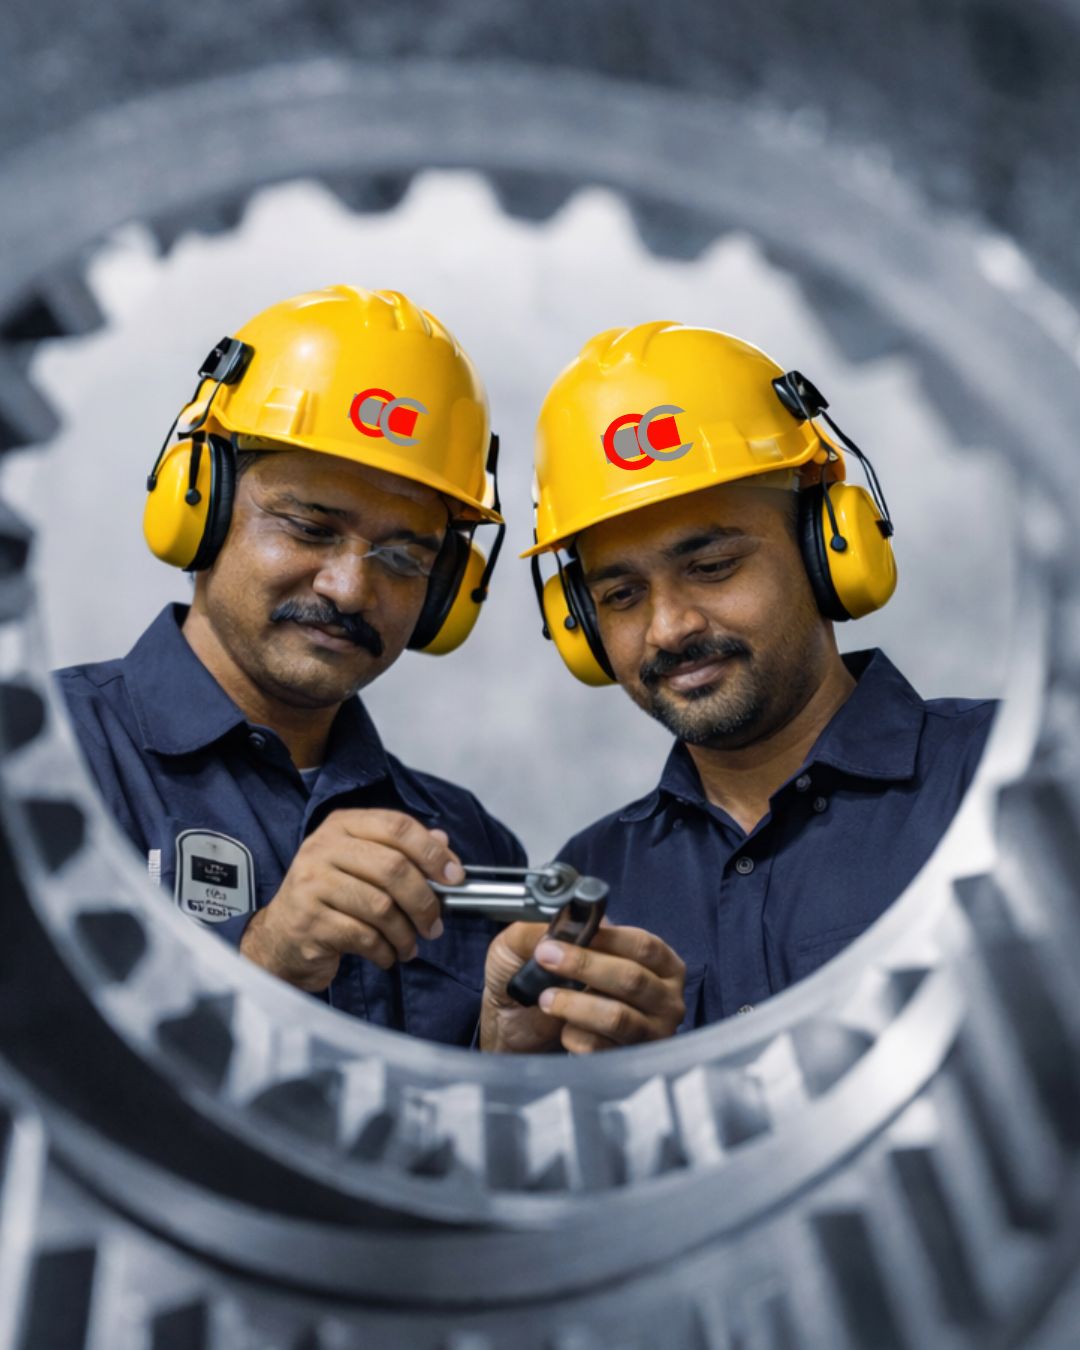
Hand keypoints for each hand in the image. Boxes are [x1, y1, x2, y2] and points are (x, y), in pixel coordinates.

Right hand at [239, 809, 462, 991]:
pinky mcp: (309, 920)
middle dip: (424, 901)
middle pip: (393, 867)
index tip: (454, 876)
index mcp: (342, 825)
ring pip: (381, 906)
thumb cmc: (329, 899)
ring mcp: (312, 883)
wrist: (281, 938)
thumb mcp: (362, 864)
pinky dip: (385, 951)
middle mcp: (322, 848)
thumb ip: (401, 849)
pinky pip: (364, 936)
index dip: (432, 851)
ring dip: (406, 933)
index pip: (396, 826)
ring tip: (409, 945)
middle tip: (435, 923)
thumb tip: (443, 840)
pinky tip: (387, 955)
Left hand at [480, 922, 685, 1053]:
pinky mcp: (626, 1060)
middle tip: (546, 958)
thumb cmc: (534, 979)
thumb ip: (542, 926)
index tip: (568, 937)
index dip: (607, 939)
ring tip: (546, 999)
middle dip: (585, 967)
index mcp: (655, 961)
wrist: (515, 1029)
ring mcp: (649, 1032)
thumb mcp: (529, 943)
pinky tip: (563, 1030)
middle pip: (632, 979)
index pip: (643, 946)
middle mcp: (660, 996)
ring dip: (576, 1005)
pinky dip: (577, 1037)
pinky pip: (603, 1049)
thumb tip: (557, 924)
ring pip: (617, 1017)